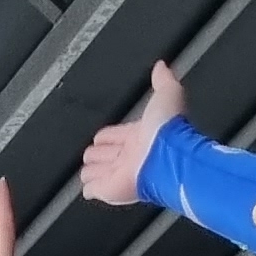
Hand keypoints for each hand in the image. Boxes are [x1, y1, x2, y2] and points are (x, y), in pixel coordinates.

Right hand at [80, 59, 185, 208]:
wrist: (169, 158)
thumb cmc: (168, 130)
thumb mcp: (167, 94)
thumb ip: (163, 80)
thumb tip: (162, 66)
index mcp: (141, 135)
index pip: (119, 135)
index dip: (109, 135)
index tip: (100, 136)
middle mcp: (131, 155)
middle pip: (108, 154)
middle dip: (98, 153)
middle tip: (90, 154)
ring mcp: (121, 174)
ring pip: (101, 171)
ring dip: (92, 170)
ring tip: (86, 169)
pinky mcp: (112, 189)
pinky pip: (97, 189)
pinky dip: (90, 189)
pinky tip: (86, 189)